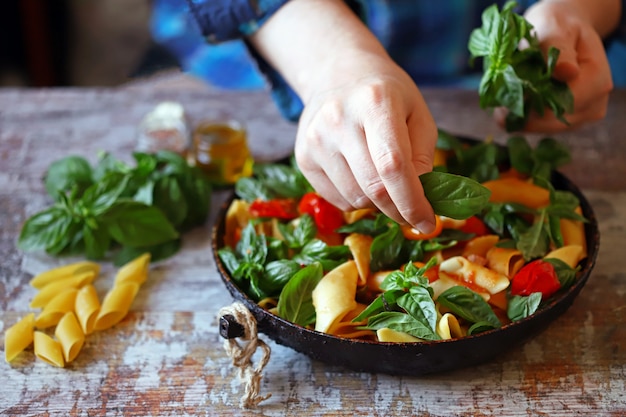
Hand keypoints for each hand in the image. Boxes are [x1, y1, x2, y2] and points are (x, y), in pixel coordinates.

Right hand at [294, 50, 437, 231]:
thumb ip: (422, 156)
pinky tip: (361, 177)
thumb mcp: (417, 113)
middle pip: (373, 187)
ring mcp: (315, 139)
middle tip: (413, 214)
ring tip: (384, 183)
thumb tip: (420, 200)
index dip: (412, 201)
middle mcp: (338, 120)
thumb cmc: (386, 95)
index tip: (428, 224)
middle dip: (399, 210)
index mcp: (375, 102)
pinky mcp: (302, 157)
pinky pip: (337, 200)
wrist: (338, 73)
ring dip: (377, 204)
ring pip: (355, 199)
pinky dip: (357, 200)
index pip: (393, 165)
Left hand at [495, 1, 613, 131]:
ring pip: (544, 128)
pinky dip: (522, 119)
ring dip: (520, 119)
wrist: (561, 33)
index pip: (563, 105)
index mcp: (597, 81)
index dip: (533, 105)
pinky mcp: (564, 121)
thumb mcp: (556, 30)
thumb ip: (559, 51)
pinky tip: (508, 108)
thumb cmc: (558, 29)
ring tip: (501, 105)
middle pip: (553, 123)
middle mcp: (593, 103)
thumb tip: (566, 73)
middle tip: (498, 108)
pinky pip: (540, 127)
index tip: (507, 98)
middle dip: (523, 115)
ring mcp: (580, 116)